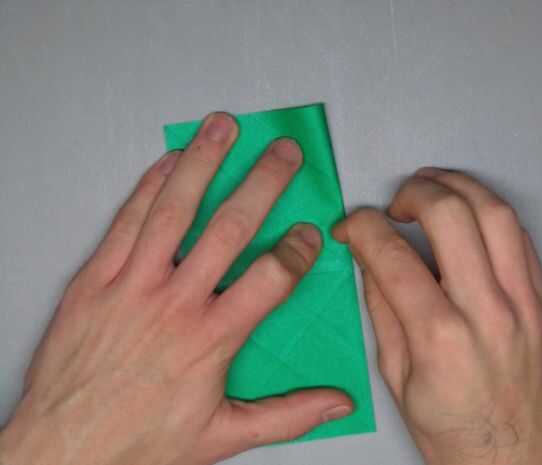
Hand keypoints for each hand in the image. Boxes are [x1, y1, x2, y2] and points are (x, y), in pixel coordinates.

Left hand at [0, 113, 351, 464]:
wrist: (65, 450)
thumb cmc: (141, 442)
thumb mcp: (224, 435)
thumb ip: (288, 415)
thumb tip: (337, 405)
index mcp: (211, 338)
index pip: (271, 278)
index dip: (298, 249)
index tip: (310, 232)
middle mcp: (175, 303)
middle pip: (230, 228)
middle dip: (263, 183)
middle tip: (284, 152)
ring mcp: (133, 285)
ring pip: (175, 210)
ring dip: (203, 163)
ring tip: (222, 128)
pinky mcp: (95, 280)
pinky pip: (126, 221)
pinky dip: (149, 186)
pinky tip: (168, 162)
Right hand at [333, 168, 541, 464]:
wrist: (520, 458)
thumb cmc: (453, 430)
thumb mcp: (396, 377)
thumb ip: (382, 309)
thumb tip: (370, 258)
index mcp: (439, 338)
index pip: (392, 256)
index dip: (361, 228)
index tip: (351, 226)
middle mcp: (487, 312)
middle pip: (450, 215)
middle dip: (413, 191)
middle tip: (394, 204)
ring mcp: (524, 303)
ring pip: (495, 213)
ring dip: (457, 186)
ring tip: (431, 189)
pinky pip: (521, 236)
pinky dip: (488, 212)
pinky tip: (468, 215)